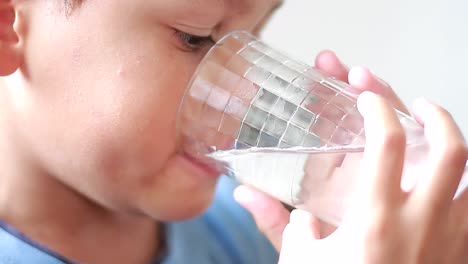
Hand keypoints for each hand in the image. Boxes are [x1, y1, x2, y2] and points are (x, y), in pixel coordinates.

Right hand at [278, 94, 467, 262]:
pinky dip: (464, 186)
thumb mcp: (300, 262)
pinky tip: (444, 182)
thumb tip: (245, 194)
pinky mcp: (458, 255)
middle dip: (437, 115)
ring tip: (438, 135)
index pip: (387, 145)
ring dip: (459, 148)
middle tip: (417, 105)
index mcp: (374, 221)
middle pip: (452, 152)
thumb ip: (275, 222)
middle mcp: (421, 226)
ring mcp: (449, 241)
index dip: (378, 108)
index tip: (366, 98)